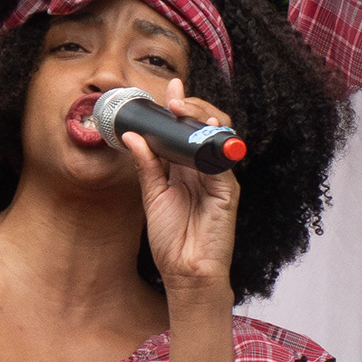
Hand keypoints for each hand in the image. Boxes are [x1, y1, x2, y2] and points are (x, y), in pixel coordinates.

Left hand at [124, 78, 240, 302]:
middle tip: (174, 98)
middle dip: (193, 106)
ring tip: (184, 108)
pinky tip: (202, 132)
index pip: (187, 130)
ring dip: (203, 117)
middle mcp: (204, 169)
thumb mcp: (152, 196)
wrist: (186, 273)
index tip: (170, 88)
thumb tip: (133, 136)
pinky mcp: (228, 190)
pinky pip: (223, 160)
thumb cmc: (172, 239)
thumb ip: (147, 165)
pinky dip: (214, 143)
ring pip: (219, 136)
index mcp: (186, 168)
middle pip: (206, 127)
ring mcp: (218, 177)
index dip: (181, 107)